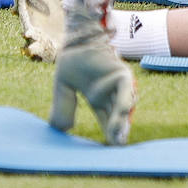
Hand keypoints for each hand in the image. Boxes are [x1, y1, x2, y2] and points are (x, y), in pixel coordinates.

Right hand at [50, 16, 135, 144]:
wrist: (76, 38)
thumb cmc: (72, 59)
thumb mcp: (63, 88)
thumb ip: (62, 107)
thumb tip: (62, 129)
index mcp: (98, 97)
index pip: (106, 119)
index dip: (108, 133)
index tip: (108, 149)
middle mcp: (110, 93)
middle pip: (116, 117)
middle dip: (118, 132)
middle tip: (117, 147)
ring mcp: (118, 84)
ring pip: (123, 107)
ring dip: (121, 122)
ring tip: (118, 137)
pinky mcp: (122, 73)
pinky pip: (125, 90)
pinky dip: (124, 102)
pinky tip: (122, 114)